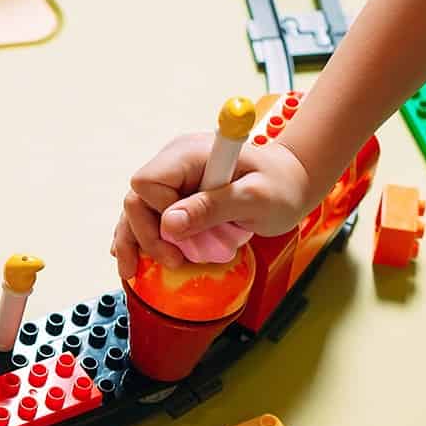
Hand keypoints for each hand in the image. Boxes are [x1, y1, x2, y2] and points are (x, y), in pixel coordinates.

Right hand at [113, 134, 314, 280]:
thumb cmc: (281, 186)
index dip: (159, 213)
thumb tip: (168, 225)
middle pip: (136, 199)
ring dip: (137, 242)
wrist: (292, 182)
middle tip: (175, 261)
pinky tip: (132, 260)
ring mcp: (173, 180)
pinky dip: (141, 239)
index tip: (189, 233)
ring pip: (136, 211)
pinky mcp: (176, 197)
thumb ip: (213, 208)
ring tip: (135, 270)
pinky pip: (148, 217)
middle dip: (147, 235)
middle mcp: (174, 163)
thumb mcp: (255, 199)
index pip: (148, 183)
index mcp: (189, 155)